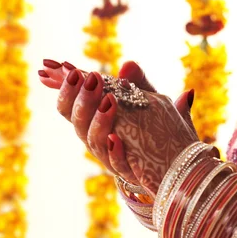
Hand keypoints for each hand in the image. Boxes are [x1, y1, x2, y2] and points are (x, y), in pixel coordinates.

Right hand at [38, 59, 198, 195]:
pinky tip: (116, 138)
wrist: (174, 169)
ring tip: (109, 101)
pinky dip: (115, 151)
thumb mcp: (149, 104)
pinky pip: (117, 163)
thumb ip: (138, 86)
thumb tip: (128, 65)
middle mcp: (97, 139)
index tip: (62, 67)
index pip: (72, 102)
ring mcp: (111, 157)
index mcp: (95, 121)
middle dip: (81, 99)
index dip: (64, 87)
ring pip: (94, 141)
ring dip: (99, 120)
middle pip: (77, 121)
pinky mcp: (129, 172)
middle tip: (91, 78)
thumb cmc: (156, 134)